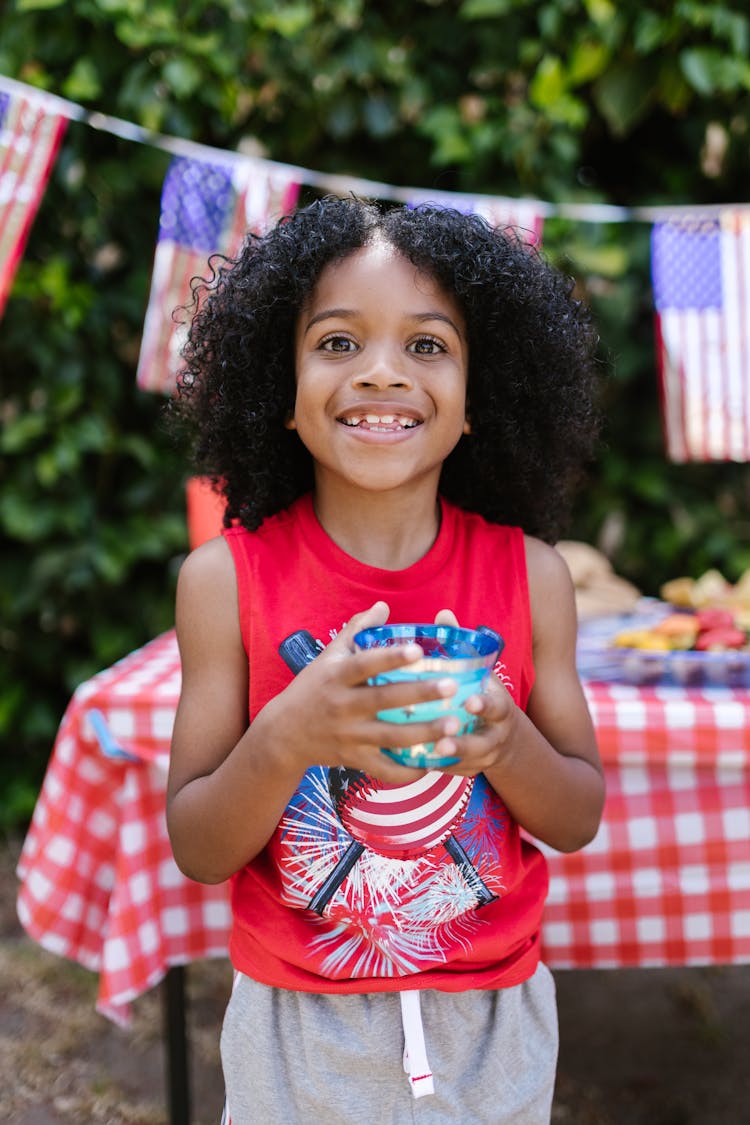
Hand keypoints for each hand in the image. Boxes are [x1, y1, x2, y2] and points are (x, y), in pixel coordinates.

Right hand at [265, 601, 460, 782]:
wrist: (284, 734)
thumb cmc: (313, 688)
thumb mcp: (328, 656)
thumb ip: (357, 630)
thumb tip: (383, 606)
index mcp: (337, 676)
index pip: (364, 664)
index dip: (390, 657)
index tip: (418, 650)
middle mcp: (342, 706)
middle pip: (384, 700)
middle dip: (420, 694)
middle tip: (451, 687)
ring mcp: (349, 735)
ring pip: (391, 737)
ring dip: (424, 733)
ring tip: (455, 726)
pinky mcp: (353, 759)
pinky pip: (384, 769)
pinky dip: (408, 771)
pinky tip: (434, 762)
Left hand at [428, 606, 517, 775]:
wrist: (505, 739)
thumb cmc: (482, 694)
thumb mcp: (481, 671)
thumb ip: (462, 645)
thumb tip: (443, 614)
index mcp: (499, 708)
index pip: (497, 707)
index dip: (485, 705)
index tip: (470, 701)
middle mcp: (494, 736)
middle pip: (482, 744)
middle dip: (464, 743)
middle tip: (443, 739)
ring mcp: (481, 758)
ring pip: (464, 763)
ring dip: (446, 760)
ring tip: (427, 754)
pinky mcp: (466, 771)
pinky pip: (450, 773)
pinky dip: (435, 768)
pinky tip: (412, 763)